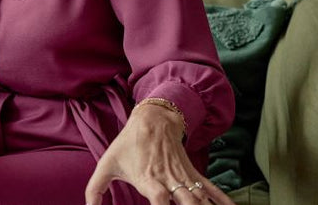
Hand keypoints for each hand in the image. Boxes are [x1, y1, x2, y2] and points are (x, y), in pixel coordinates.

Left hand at [85, 103, 234, 204]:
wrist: (153, 120)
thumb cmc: (127, 144)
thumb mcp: (106, 165)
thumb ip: (95, 189)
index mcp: (149, 180)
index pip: (159, 202)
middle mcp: (170, 181)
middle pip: (188, 204)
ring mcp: (184, 177)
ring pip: (201, 199)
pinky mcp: (192, 173)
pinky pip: (211, 190)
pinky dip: (223, 201)